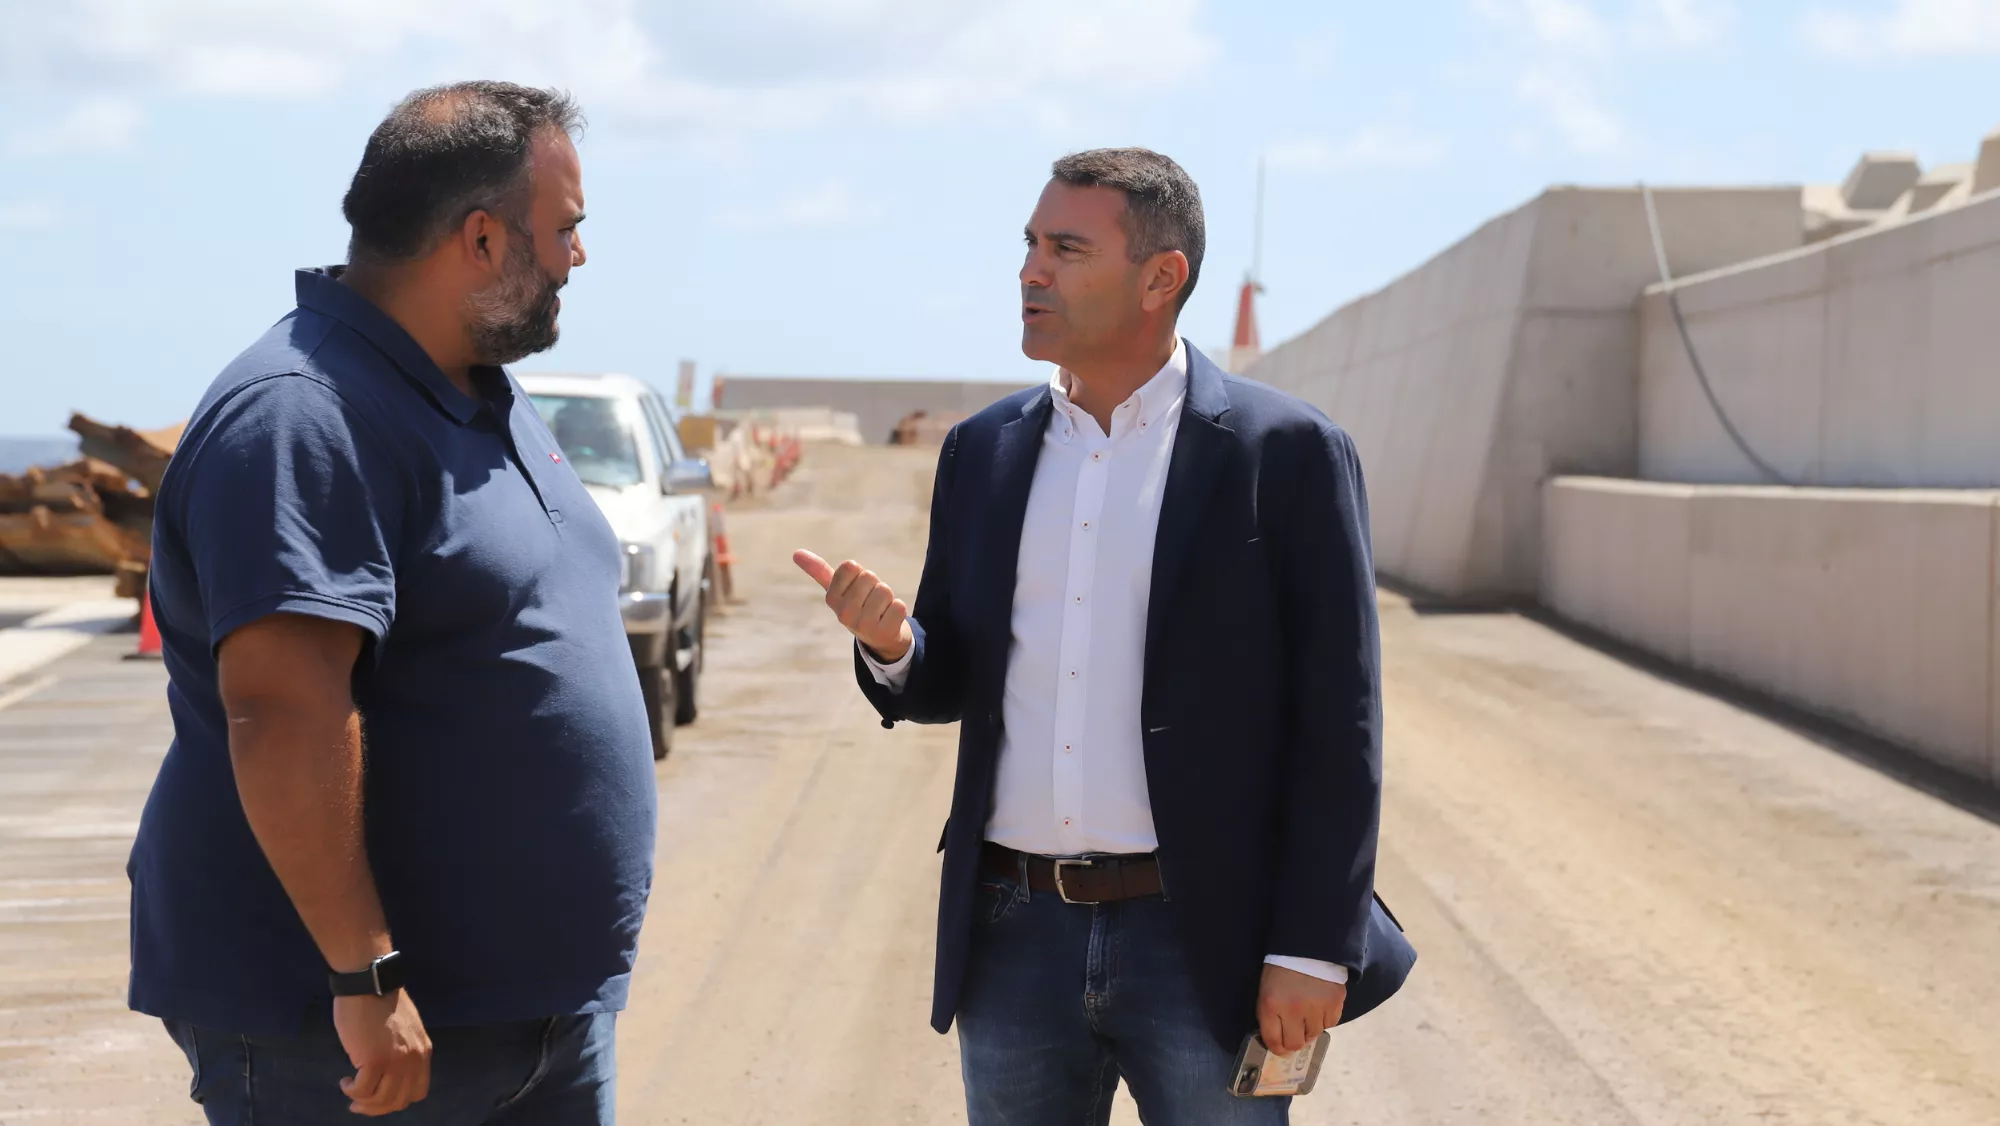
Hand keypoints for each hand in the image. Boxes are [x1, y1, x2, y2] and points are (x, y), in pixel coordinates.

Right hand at [334, 991, 432, 1116]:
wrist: (369, 983)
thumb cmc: (380, 1002)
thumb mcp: (404, 1030)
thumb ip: (403, 1051)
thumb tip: (390, 1073)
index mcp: (423, 1051)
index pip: (418, 1091)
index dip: (397, 1099)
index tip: (380, 1096)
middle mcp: (414, 1060)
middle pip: (399, 1101)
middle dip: (377, 1107)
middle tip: (359, 1103)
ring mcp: (396, 1061)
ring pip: (381, 1101)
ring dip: (362, 1102)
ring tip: (350, 1090)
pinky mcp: (375, 1060)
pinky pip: (362, 1091)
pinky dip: (351, 1091)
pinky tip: (345, 1081)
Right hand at [794, 550, 912, 662]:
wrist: (879, 637)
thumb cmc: (858, 605)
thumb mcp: (837, 589)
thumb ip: (819, 571)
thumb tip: (796, 553)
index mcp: (831, 599)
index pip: (850, 566)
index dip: (859, 573)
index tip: (857, 588)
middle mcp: (843, 614)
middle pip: (869, 576)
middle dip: (875, 585)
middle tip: (871, 600)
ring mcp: (863, 625)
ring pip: (885, 590)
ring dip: (888, 598)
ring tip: (880, 610)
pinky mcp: (884, 632)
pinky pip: (899, 606)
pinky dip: (898, 610)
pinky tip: (889, 620)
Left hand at [1257, 964, 1345, 1056]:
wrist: (1307, 945)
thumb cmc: (1282, 968)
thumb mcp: (1266, 990)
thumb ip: (1270, 1015)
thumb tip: (1279, 1041)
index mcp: (1271, 1005)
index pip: (1273, 1040)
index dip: (1276, 1048)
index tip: (1280, 1047)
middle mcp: (1294, 1010)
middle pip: (1295, 1043)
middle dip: (1294, 1042)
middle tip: (1295, 1033)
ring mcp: (1316, 1008)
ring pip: (1314, 1034)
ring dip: (1310, 1029)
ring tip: (1308, 1013)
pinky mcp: (1335, 1003)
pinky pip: (1330, 1023)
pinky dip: (1325, 1019)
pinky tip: (1320, 1005)